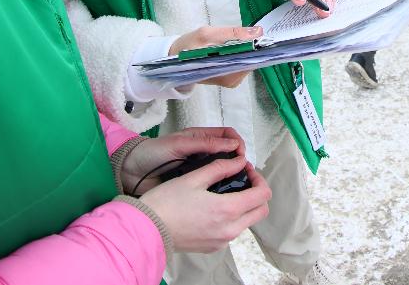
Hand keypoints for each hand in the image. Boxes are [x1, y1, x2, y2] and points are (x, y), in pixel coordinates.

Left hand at [122, 127, 245, 195]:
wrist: (130, 172)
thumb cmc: (152, 153)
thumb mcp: (179, 144)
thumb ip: (204, 144)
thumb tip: (233, 145)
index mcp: (200, 138)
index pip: (227, 136)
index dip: (237, 143)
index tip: (241, 155)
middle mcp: (202, 153)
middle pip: (228, 153)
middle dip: (237, 160)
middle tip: (242, 172)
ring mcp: (197, 169)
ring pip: (221, 170)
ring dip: (230, 175)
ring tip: (236, 184)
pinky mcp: (192, 184)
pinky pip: (210, 184)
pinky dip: (218, 187)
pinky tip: (222, 194)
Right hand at [139, 156, 271, 252]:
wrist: (146, 230)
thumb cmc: (167, 202)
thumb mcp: (194, 177)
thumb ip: (221, 167)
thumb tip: (240, 161)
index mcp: (227, 209)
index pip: (263, 195)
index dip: (259, 178)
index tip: (246, 169)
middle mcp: (229, 229)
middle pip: (260, 211)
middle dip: (257, 192)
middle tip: (242, 179)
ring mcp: (222, 241)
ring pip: (247, 222)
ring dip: (245, 206)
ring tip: (227, 190)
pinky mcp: (213, 247)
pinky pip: (232, 231)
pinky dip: (233, 218)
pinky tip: (216, 206)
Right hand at [169, 25, 262, 87]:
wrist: (174, 59)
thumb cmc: (189, 45)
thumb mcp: (207, 33)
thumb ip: (233, 33)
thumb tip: (257, 31)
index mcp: (223, 72)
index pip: (250, 60)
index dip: (257, 47)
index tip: (260, 35)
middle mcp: (229, 80)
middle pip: (251, 62)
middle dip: (253, 48)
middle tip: (252, 33)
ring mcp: (230, 81)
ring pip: (248, 63)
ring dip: (248, 51)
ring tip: (241, 39)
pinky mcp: (230, 79)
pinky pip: (243, 65)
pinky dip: (242, 55)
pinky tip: (236, 47)